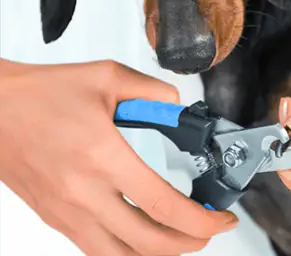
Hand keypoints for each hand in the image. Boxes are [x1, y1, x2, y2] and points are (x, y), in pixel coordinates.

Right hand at [0, 59, 237, 255]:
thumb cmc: (42, 93)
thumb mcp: (107, 77)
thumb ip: (152, 91)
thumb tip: (178, 106)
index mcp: (103, 157)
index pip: (164, 206)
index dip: (201, 221)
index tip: (221, 218)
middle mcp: (85, 194)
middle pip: (149, 243)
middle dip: (190, 243)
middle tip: (209, 230)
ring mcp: (67, 212)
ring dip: (159, 254)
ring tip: (181, 238)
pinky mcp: (55, 218)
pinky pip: (96, 250)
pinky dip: (127, 252)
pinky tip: (143, 237)